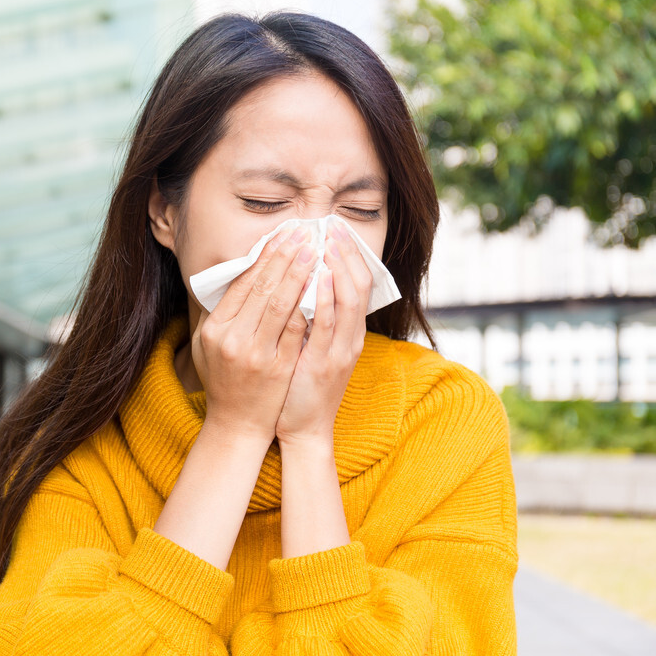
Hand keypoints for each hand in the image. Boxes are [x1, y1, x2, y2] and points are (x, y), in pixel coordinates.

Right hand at [193, 226, 319, 445]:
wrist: (237, 425)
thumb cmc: (223, 381)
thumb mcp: (205, 345)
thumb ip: (218, 312)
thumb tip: (236, 275)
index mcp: (215, 329)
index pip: (242, 283)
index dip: (264, 256)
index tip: (281, 235)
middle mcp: (233, 339)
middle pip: (262, 288)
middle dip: (285, 256)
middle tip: (303, 233)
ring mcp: (256, 354)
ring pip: (281, 304)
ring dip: (300, 273)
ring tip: (315, 250)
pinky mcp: (279, 368)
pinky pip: (297, 330)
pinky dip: (309, 305)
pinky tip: (321, 285)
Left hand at [276, 222, 372, 447]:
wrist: (303, 429)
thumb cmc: (300, 387)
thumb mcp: (310, 347)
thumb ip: (310, 318)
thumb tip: (299, 283)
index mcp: (347, 333)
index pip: (356, 285)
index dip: (348, 256)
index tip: (335, 230)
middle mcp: (350, 338)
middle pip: (357, 286)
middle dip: (346, 254)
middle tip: (333, 226)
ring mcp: (340, 351)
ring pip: (348, 301)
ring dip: (339, 268)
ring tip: (328, 241)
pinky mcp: (324, 363)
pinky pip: (328, 325)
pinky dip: (326, 298)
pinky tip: (320, 277)